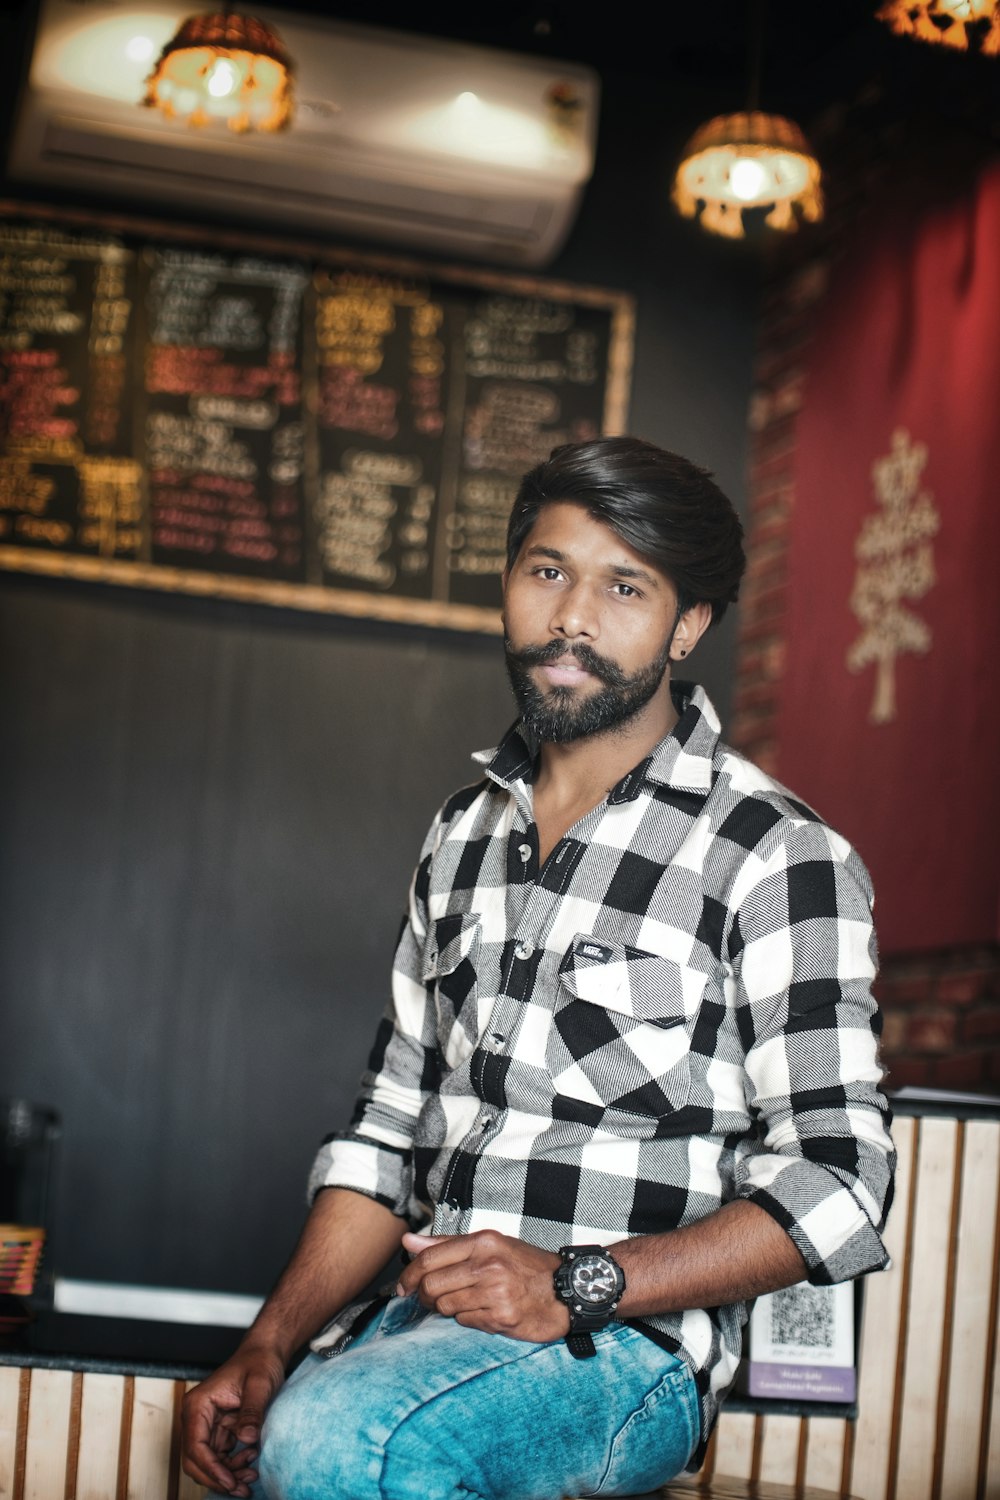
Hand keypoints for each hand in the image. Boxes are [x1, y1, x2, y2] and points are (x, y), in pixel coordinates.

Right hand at [181, 1343, 284, 1496]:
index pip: (195, 1447)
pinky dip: (233, 1464)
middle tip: (241, 1490)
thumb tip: (246, 1439)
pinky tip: (251, 1460)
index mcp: (198, 1405)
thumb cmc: (260, 1361)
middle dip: (217, 1478)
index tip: (230, 1483)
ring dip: (227, 1473)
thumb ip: (252, 1411)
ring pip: (208, 1461)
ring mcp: (207, 1424)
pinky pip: (220, 1456)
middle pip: (196, 1460)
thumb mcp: (260, 1384)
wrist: (266, 1352)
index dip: (211, 1469)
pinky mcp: (219, 1429)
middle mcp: (197, 1417)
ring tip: (252, 1475)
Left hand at [397, 1229, 568, 1342]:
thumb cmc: (526, 1267)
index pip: (430, 1258)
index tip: (404, 1285)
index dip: (410, 1274)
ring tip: (456, 1305)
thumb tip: (408, 1243)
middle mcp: (488, 1265)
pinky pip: (465, 1322)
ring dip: (443, 1309)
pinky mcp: (501, 1317)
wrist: (565, 1291)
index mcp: (483, 1241)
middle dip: (423, 1296)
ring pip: (445, 1307)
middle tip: (426, 1300)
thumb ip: (447, 1245)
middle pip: (432, 1285)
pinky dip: (465, 1319)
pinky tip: (478, 1312)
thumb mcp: (491, 1245)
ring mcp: (495, 1292)